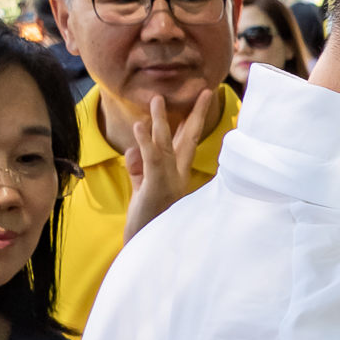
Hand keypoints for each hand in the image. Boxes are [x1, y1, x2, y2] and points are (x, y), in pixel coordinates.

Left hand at [115, 87, 217, 240]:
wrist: (149, 247)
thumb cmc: (148, 220)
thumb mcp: (141, 189)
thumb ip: (138, 169)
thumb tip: (132, 149)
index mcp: (177, 174)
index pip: (186, 143)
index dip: (191, 122)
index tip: (200, 103)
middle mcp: (179, 175)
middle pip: (189, 139)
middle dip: (197, 115)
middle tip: (207, 92)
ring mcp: (170, 181)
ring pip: (166, 145)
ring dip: (162, 121)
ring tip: (157, 99)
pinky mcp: (157, 187)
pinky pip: (151, 160)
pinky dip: (145, 142)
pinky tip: (139, 126)